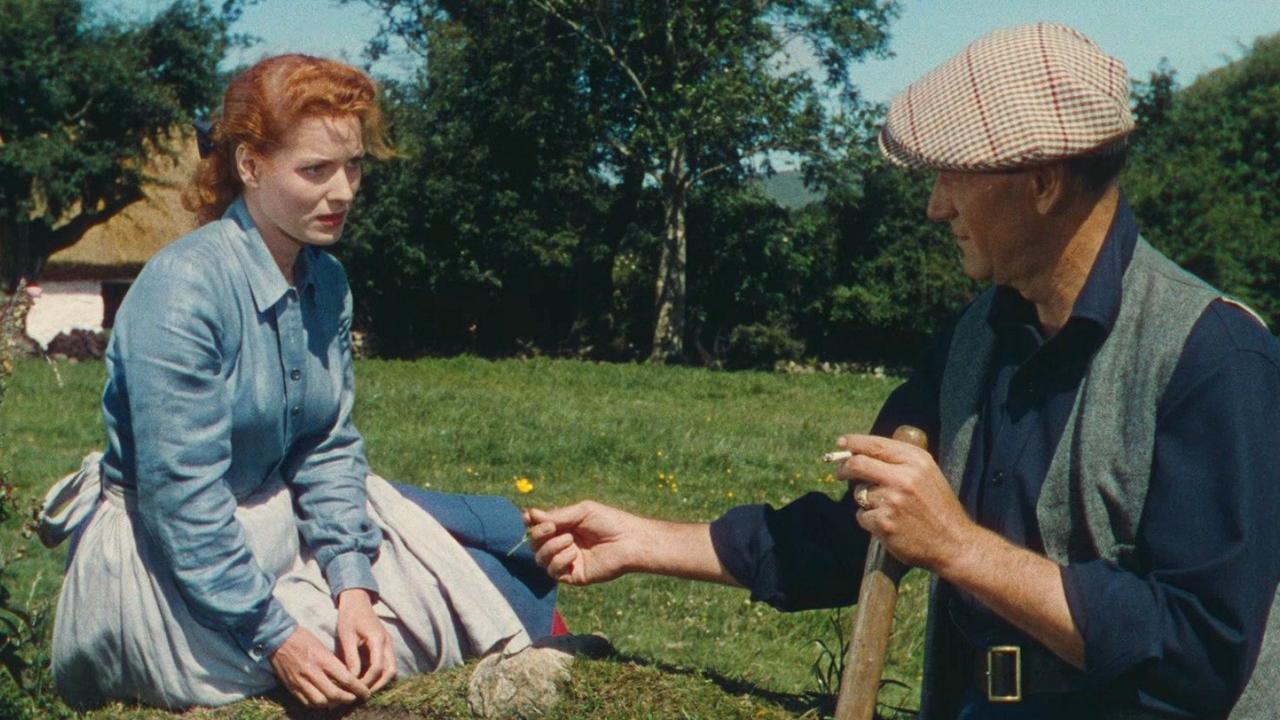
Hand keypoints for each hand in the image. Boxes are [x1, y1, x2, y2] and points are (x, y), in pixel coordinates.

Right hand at [269, 626, 369, 708]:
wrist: (277, 638)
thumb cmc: (303, 638)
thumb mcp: (323, 646)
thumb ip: (333, 662)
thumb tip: (347, 677)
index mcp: (323, 659)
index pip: (346, 679)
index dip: (358, 689)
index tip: (365, 692)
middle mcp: (312, 672)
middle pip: (334, 694)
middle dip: (348, 699)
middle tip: (355, 698)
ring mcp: (300, 681)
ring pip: (321, 702)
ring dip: (333, 704)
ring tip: (340, 701)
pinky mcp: (291, 687)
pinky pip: (307, 702)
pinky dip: (318, 704)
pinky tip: (324, 701)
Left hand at [336, 588, 396, 692]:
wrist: (357, 601)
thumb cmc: (349, 617)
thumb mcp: (346, 636)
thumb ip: (351, 657)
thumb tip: (352, 678)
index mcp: (378, 639)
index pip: (377, 667)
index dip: (367, 681)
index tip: (355, 688)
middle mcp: (387, 643)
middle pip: (391, 671)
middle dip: (378, 685)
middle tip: (363, 694)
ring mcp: (389, 644)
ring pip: (392, 668)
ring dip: (381, 681)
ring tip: (365, 689)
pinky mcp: (385, 645)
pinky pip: (388, 663)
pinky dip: (380, 674)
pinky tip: (367, 679)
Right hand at [524, 501, 644, 584]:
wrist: (629, 541)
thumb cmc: (609, 522)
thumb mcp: (582, 512)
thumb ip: (557, 516)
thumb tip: (530, 514)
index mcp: (564, 527)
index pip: (538, 527)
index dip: (530, 523)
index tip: (529, 518)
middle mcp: (562, 544)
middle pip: (534, 544)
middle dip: (538, 535)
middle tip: (552, 528)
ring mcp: (566, 561)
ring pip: (540, 559)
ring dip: (550, 548)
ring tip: (570, 540)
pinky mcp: (572, 576)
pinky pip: (553, 572)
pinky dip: (559, 561)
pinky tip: (573, 554)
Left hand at [834, 433, 976, 571]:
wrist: (954, 543)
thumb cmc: (938, 507)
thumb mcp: (928, 474)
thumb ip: (900, 460)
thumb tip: (862, 452)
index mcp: (916, 460)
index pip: (875, 444)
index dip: (853, 443)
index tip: (841, 444)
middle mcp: (903, 477)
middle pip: (858, 464)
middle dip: (845, 468)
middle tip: (840, 473)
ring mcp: (892, 500)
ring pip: (859, 493)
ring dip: (866, 501)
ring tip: (890, 510)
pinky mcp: (884, 522)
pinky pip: (862, 516)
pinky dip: (870, 521)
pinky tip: (890, 525)